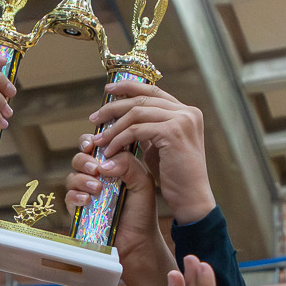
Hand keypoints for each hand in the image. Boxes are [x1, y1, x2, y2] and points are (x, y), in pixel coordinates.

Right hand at [65, 133, 169, 271]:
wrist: (138, 240)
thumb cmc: (142, 210)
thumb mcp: (142, 181)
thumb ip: (128, 163)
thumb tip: (105, 161)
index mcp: (112, 164)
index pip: (97, 145)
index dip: (92, 141)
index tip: (94, 144)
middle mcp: (96, 176)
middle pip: (80, 157)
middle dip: (85, 160)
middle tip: (96, 169)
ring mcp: (85, 191)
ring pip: (72, 175)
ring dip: (82, 179)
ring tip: (97, 188)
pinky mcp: (78, 208)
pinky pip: (69, 196)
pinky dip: (76, 195)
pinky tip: (88, 201)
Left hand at [80, 83, 213, 223]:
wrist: (191, 198)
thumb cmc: (174, 177)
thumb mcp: (160, 146)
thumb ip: (148, 129)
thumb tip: (126, 118)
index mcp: (187, 112)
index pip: (154, 90)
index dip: (129, 87)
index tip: (108, 90)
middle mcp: (187, 112)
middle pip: (142, 99)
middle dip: (114, 106)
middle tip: (94, 117)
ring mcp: (182, 120)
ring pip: (136, 113)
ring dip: (113, 127)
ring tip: (98, 140)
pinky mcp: (173, 132)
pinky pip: (137, 130)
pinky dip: (119, 140)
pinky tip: (109, 151)